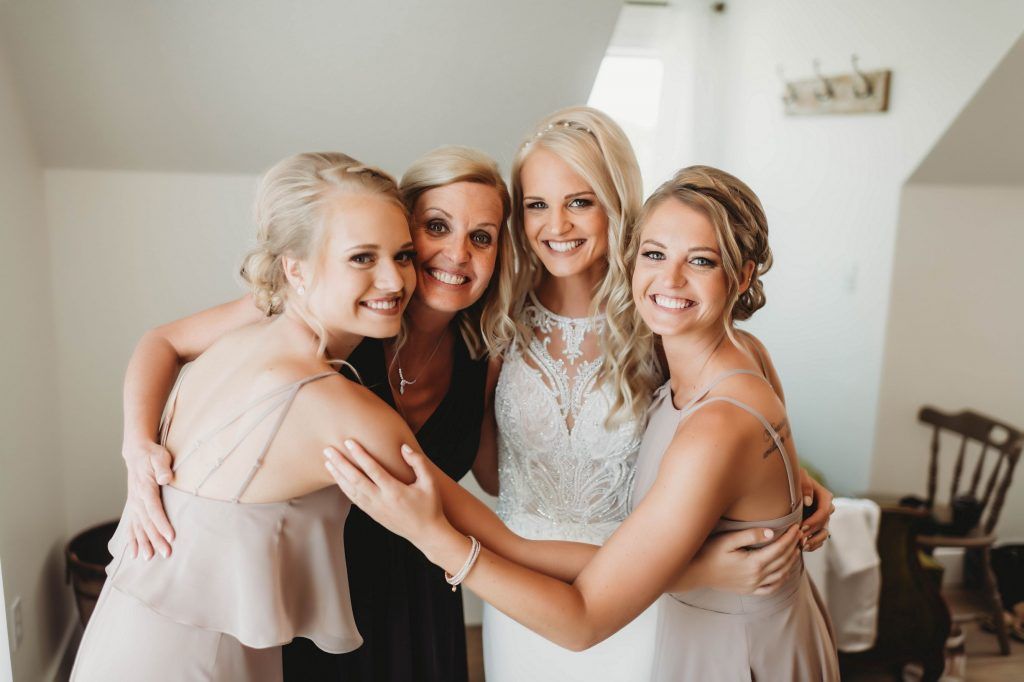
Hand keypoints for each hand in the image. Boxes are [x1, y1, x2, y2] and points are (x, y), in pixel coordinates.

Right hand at [122, 436, 174, 558]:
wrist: (137, 453)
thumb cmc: (152, 455)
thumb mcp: (160, 456)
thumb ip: (163, 467)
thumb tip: (165, 478)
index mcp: (145, 487)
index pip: (154, 509)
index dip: (162, 523)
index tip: (171, 536)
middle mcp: (137, 499)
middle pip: (147, 523)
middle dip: (156, 539)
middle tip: (166, 553)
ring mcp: (133, 505)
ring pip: (138, 527)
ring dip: (144, 543)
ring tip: (149, 558)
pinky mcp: (133, 508)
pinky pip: (131, 527)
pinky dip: (132, 541)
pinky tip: (134, 554)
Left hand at [324, 440, 447, 546]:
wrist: (427, 534)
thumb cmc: (430, 506)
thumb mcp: (430, 483)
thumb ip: (418, 463)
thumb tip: (403, 447)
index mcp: (395, 491)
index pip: (373, 469)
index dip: (360, 455)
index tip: (349, 442)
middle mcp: (381, 501)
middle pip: (355, 479)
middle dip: (341, 463)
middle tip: (328, 450)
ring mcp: (375, 509)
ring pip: (351, 491)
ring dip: (338, 476)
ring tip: (327, 462)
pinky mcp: (373, 515)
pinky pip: (354, 500)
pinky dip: (344, 488)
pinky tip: (338, 479)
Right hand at [675, 524, 800, 595]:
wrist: (694, 572)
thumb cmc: (708, 552)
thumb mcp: (727, 540)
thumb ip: (749, 535)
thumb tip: (771, 532)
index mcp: (753, 563)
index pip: (779, 548)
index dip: (790, 537)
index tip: (797, 526)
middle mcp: (756, 577)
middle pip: (783, 560)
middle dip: (793, 546)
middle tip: (800, 533)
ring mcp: (753, 586)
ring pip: (781, 574)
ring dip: (791, 561)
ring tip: (796, 548)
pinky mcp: (748, 590)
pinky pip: (771, 588)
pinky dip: (782, 579)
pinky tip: (784, 571)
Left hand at [799, 468, 833, 551]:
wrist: (788, 485)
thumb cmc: (793, 479)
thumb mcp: (799, 476)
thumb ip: (805, 486)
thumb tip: (808, 501)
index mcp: (825, 496)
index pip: (825, 511)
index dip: (814, 521)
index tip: (801, 526)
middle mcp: (826, 508)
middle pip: (823, 524)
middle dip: (811, 532)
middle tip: (799, 539)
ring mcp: (822, 519)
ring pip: (823, 534)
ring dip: (813, 541)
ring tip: (802, 546)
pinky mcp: (817, 527)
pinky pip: (819, 539)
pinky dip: (813, 545)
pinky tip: (802, 548)